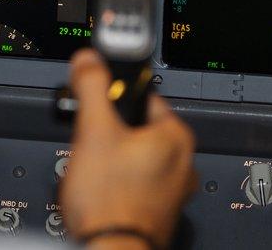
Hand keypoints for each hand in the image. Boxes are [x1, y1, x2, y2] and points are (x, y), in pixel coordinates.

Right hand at [59, 49, 196, 248]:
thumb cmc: (110, 199)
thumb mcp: (93, 128)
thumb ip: (91, 86)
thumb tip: (89, 59)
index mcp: (176, 136)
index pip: (144, 96)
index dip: (112, 99)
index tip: (95, 107)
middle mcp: (183, 163)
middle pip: (137, 129)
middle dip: (109, 134)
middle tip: (90, 145)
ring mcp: (173, 190)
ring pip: (135, 158)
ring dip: (111, 161)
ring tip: (93, 172)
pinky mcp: (159, 211)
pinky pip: (135, 184)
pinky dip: (117, 184)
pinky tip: (100, 193)